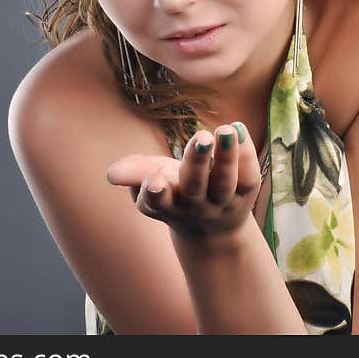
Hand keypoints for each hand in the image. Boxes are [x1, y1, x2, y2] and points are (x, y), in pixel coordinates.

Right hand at [106, 122, 261, 241]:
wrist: (213, 228)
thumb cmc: (174, 192)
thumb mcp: (150, 183)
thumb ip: (133, 173)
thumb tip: (111, 174)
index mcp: (167, 205)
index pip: (159, 203)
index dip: (156, 192)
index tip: (155, 180)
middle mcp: (195, 206)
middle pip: (195, 187)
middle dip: (196, 163)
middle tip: (201, 138)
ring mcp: (222, 202)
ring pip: (225, 182)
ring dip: (226, 157)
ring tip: (226, 130)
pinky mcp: (246, 194)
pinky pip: (248, 176)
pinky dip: (245, 154)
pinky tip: (238, 129)